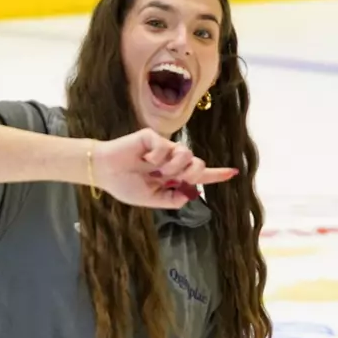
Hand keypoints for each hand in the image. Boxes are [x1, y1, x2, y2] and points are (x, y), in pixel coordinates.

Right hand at [88, 129, 237, 208]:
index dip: (216, 174)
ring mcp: (163, 147)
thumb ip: (172, 199)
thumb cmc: (125, 185)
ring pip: (186, 154)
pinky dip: (157, 156)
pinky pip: (166, 146)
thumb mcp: (151, 200)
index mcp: (172, 176)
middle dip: (191, 173)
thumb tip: (192, 194)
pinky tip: (144, 158)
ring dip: (172, 166)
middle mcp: (171, 160)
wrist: (104, 173)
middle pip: (198, 164)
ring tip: (154, 169)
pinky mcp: (153, 137)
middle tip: (173, 177)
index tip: (233, 172)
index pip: (198, 175)